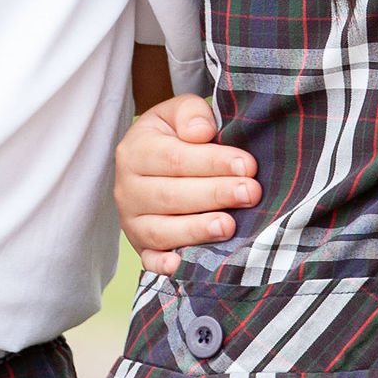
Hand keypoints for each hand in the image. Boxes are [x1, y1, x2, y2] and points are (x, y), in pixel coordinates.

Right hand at [117, 95, 260, 274]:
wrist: (154, 160)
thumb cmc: (176, 134)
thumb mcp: (180, 111)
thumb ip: (191, 114)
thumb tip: (201, 132)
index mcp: (135, 150)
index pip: (174, 159)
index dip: (213, 163)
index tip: (248, 165)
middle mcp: (127, 189)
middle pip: (171, 195)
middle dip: (215, 194)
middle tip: (251, 193)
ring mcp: (132, 221)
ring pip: (161, 231)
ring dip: (197, 230)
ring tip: (229, 225)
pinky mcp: (140, 247)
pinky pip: (149, 260)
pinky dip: (164, 265)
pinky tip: (183, 265)